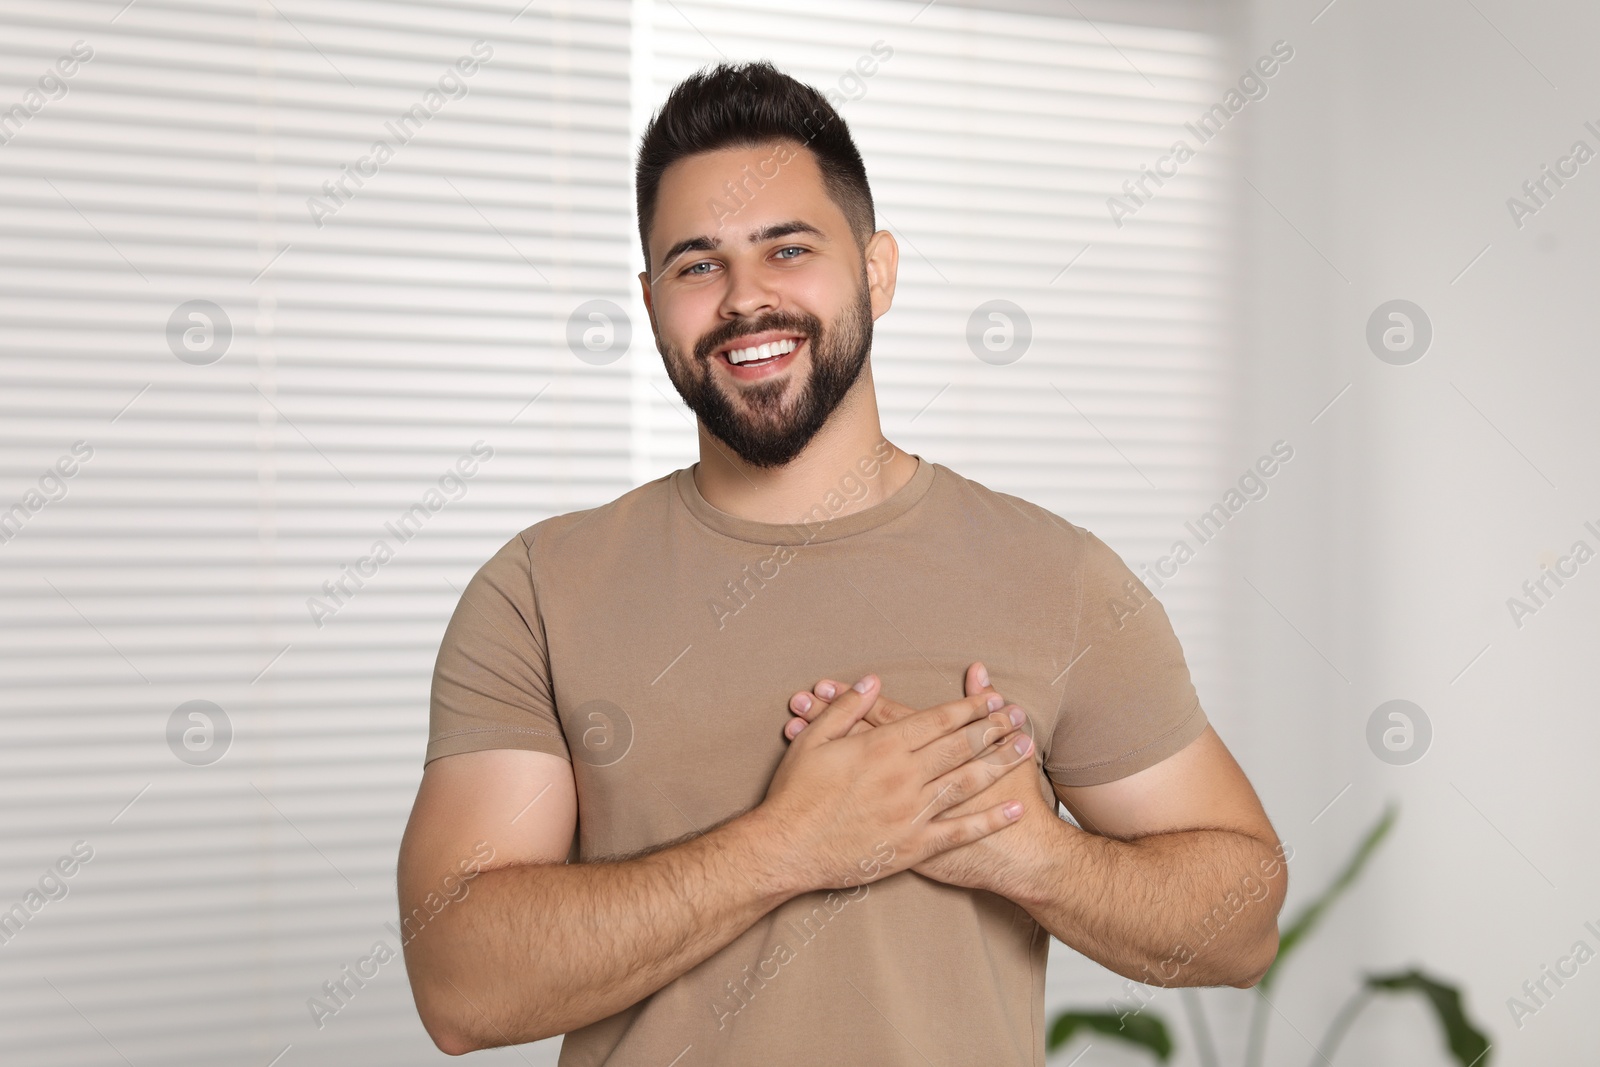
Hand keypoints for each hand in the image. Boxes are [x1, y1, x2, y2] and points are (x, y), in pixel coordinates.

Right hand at [757, 673, 1030, 894]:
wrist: (785, 849)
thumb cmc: (795, 793)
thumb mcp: (813, 740)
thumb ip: (847, 708)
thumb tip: (872, 681)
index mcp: (882, 747)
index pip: (936, 720)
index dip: (968, 707)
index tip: (992, 698)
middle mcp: (904, 777)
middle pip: (959, 746)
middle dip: (993, 728)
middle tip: (1019, 717)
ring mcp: (912, 813)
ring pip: (967, 782)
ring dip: (999, 763)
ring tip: (1025, 749)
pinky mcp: (914, 846)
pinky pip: (960, 831)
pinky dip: (990, 820)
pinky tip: (1013, 809)